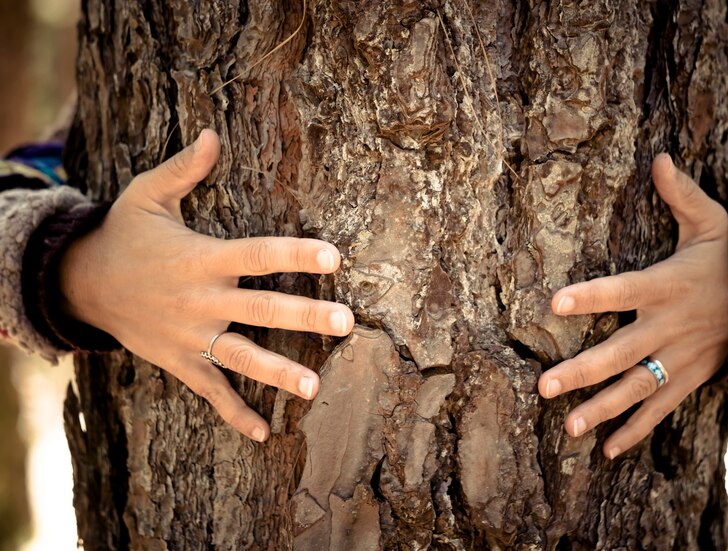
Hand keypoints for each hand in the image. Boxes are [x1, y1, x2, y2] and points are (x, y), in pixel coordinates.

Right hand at [59, 129, 353, 441]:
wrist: (82, 284)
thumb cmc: (125, 235)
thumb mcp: (147, 196)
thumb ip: (184, 169)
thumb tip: (212, 132)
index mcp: (201, 258)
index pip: (257, 254)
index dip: (295, 253)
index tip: (334, 255)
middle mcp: (200, 301)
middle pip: (261, 308)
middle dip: (305, 315)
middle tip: (346, 322)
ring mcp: (190, 337)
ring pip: (240, 356)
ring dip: (277, 372)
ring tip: (314, 387)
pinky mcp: (180, 362)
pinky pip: (210, 391)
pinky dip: (235, 414)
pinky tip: (265, 434)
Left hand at [537, 154, 727, 457]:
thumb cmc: (726, 260)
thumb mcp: (711, 223)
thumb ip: (681, 195)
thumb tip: (657, 157)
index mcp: (667, 285)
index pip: (623, 289)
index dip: (590, 295)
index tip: (554, 302)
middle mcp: (670, 327)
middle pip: (621, 352)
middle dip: (582, 371)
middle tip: (544, 386)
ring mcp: (680, 359)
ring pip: (637, 388)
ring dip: (602, 409)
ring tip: (568, 428)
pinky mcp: (689, 379)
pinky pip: (660, 408)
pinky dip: (635, 430)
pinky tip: (607, 450)